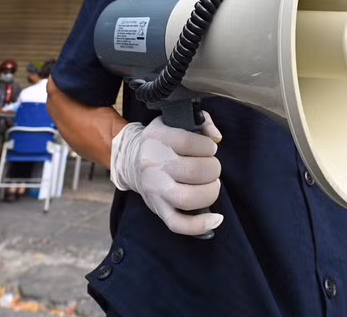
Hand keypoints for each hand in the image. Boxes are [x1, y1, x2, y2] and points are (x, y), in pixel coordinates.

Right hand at [110, 113, 222, 235]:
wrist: (130, 161)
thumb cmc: (161, 141)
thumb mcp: (174, 121)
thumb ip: (201, 121)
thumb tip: (216, 137)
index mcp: (156, 139)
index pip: (188, 142)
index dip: (207, 147)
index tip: (210, 148)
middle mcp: (152, 164)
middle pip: (193, 171)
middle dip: (213, 169)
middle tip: (212, 167)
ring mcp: (154, 189)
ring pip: (188, 198)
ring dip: (210, 192)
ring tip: (212, 185)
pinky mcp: (157, 209)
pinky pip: (178, 223)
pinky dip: (200, 225)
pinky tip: (216, 218)